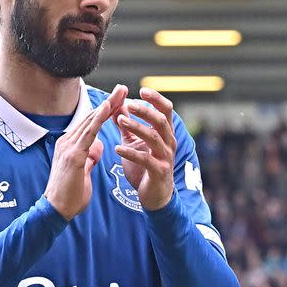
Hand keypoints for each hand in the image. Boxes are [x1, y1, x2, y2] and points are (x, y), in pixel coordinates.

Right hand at [45, 84, 127, 219]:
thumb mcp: (84, 172)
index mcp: (71, 146)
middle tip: (123, 88)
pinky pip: (88, 134)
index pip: (90, 124)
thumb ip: (90, 158)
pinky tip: (108, 109)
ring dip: (107, 106)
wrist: (56, 210)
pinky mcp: (72, 155)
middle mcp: (67, 142)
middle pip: (91, 117)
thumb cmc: (70, 195)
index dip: (105, 111)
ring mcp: (68, 147)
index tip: (119, 99)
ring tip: (120, 93)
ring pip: (90, 121)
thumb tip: (97, 147)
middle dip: (109, 103)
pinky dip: (98, 119)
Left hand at [113, 87, 175, 210]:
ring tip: (120, 121)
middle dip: (144, 111)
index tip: (141, 90)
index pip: (166, 110)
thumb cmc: (145, 168)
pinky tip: (117, 148)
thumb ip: (127, 126)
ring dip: (136, 127)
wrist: (155, 196)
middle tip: (128, 104)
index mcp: (165, 134)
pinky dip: (131, 153)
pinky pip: (146, 159)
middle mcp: (169, 143)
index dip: (156, 99)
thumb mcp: (135, 143)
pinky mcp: (159, 172)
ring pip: (154, 137)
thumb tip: (118, 105)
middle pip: (161, 121)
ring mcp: (166, 158)